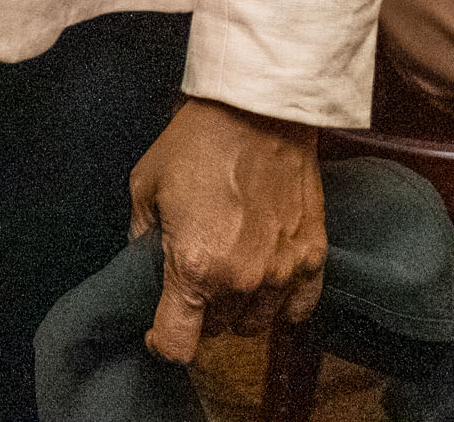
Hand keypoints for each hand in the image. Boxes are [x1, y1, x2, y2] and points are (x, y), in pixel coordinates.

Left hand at [128, 97, 325, 363]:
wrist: (256, 111)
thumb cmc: (196, 142)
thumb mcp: (145, 185)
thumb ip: (141, 235)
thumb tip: (143, 263)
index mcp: (193, 266)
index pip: (177, 343)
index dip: (163, 343)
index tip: (159, 330)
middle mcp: (240, 280)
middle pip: (217, 328)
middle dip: (201, 312)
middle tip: (194, 278)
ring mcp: (281, 272)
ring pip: (255, 322)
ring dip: (239, 309)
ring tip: (229, 274)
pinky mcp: (312, 258)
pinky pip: (297, 309)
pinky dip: (281, 304)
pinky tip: (266, 281)